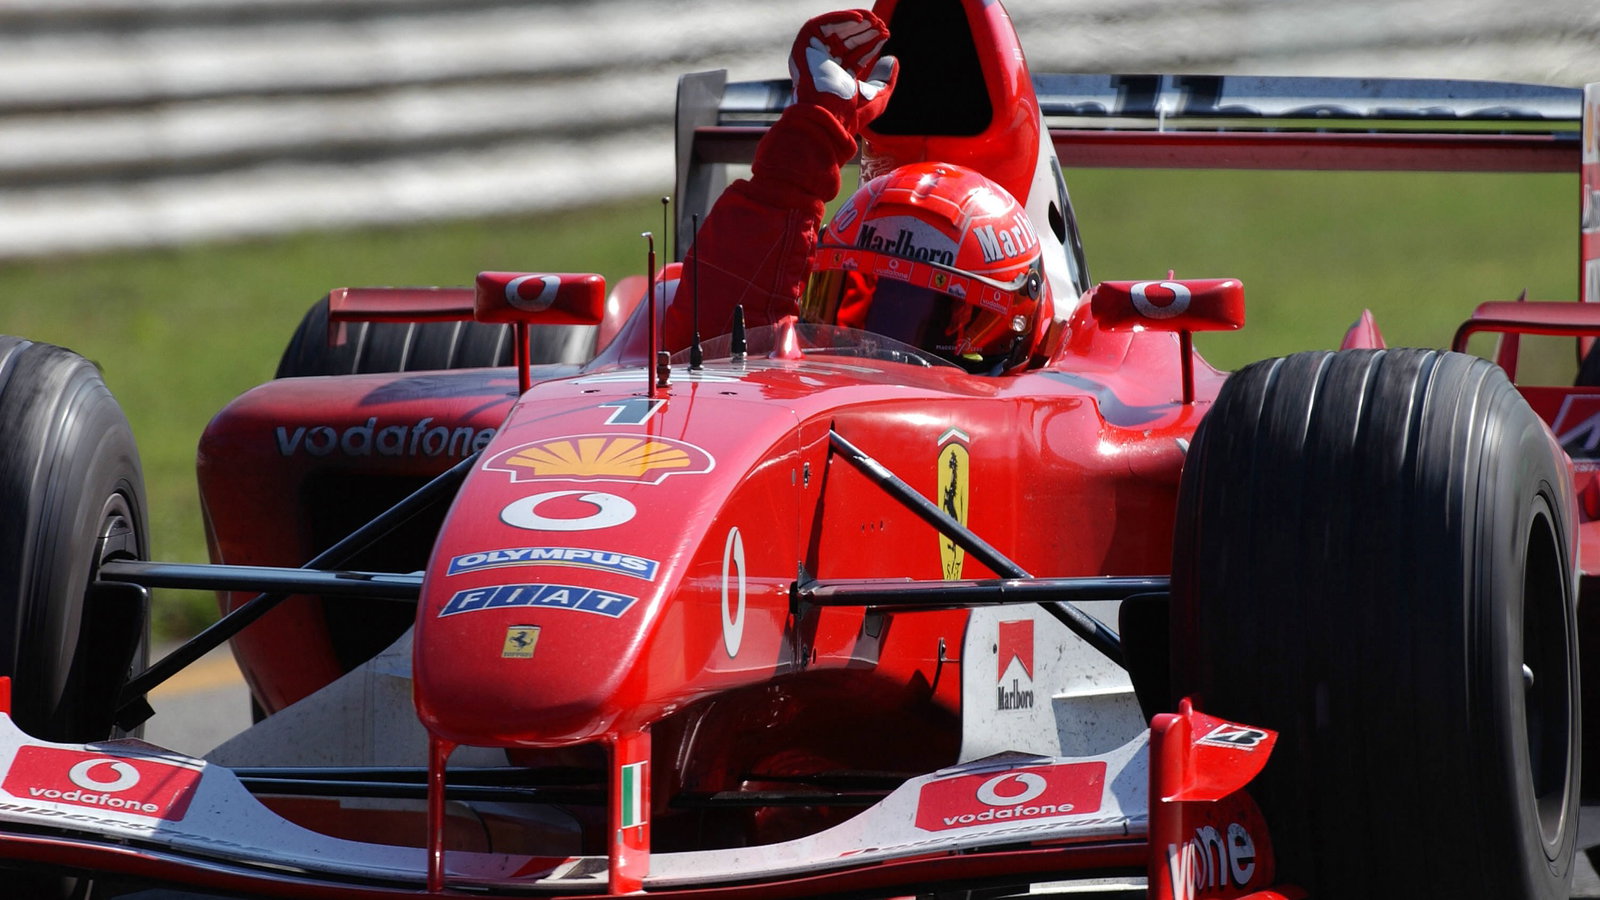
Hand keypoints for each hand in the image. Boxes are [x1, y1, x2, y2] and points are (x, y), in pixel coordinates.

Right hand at [787, 9, 897, 132]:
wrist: (827, 117)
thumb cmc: (848, 114)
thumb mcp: (875, 97)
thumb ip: (884, 79)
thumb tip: (891, 60)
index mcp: (835, 78)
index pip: (854, 55)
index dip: (870, 44)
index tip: (885, 36)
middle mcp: (823, 65)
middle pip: (846, 41)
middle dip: (865, 32)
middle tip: (882, 27)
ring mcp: (812, 55)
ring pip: (835, 30)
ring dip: (857, 23)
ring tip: (875, 22)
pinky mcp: (804, 45)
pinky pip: (822, 24)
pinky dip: (842, 18)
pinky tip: (861, 19)